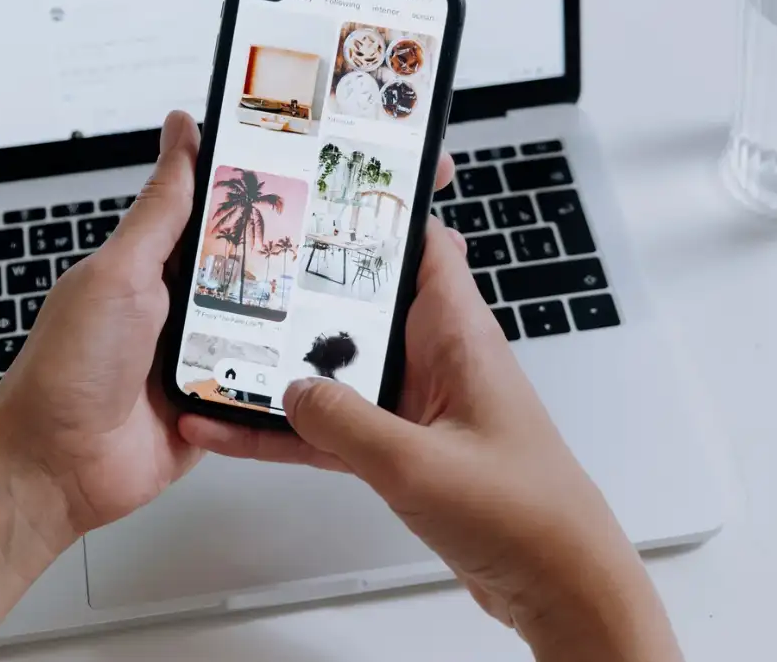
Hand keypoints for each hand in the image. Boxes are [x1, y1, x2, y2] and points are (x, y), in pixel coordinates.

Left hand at [0, 113, 455, 538]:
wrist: (56, 467)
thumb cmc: (69, 366)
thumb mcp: (120, 272)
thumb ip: (160, 209)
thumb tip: (180, 132)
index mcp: (156, 264)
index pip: (218, 211)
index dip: (257, 187)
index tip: (307, 160)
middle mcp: (183, 307)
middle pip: (255, 270)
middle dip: (293, 257)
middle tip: (350, 232)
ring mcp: (203, 357)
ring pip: (269, 326)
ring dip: (295, 320)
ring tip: (351, 293)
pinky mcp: (220, 405)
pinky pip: (265, 385)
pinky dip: (285, 378)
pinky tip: (320, 362)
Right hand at [180, 220, 680, 659]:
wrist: (557, 583)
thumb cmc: (528, 514)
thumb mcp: (420, 462)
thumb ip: (346, 423)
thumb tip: (290, 392)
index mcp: (458, 334)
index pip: (420, 244)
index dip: (375, 213)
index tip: (319, 193)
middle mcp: (437, 357)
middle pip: (359, 304)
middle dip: (302, 292)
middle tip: (238, 276)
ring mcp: (417, 403)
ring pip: (337, 370)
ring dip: (284, 370)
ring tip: (219, 361)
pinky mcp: (403, 446)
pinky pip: (334, 426)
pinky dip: (290, 431)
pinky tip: (240, 433)